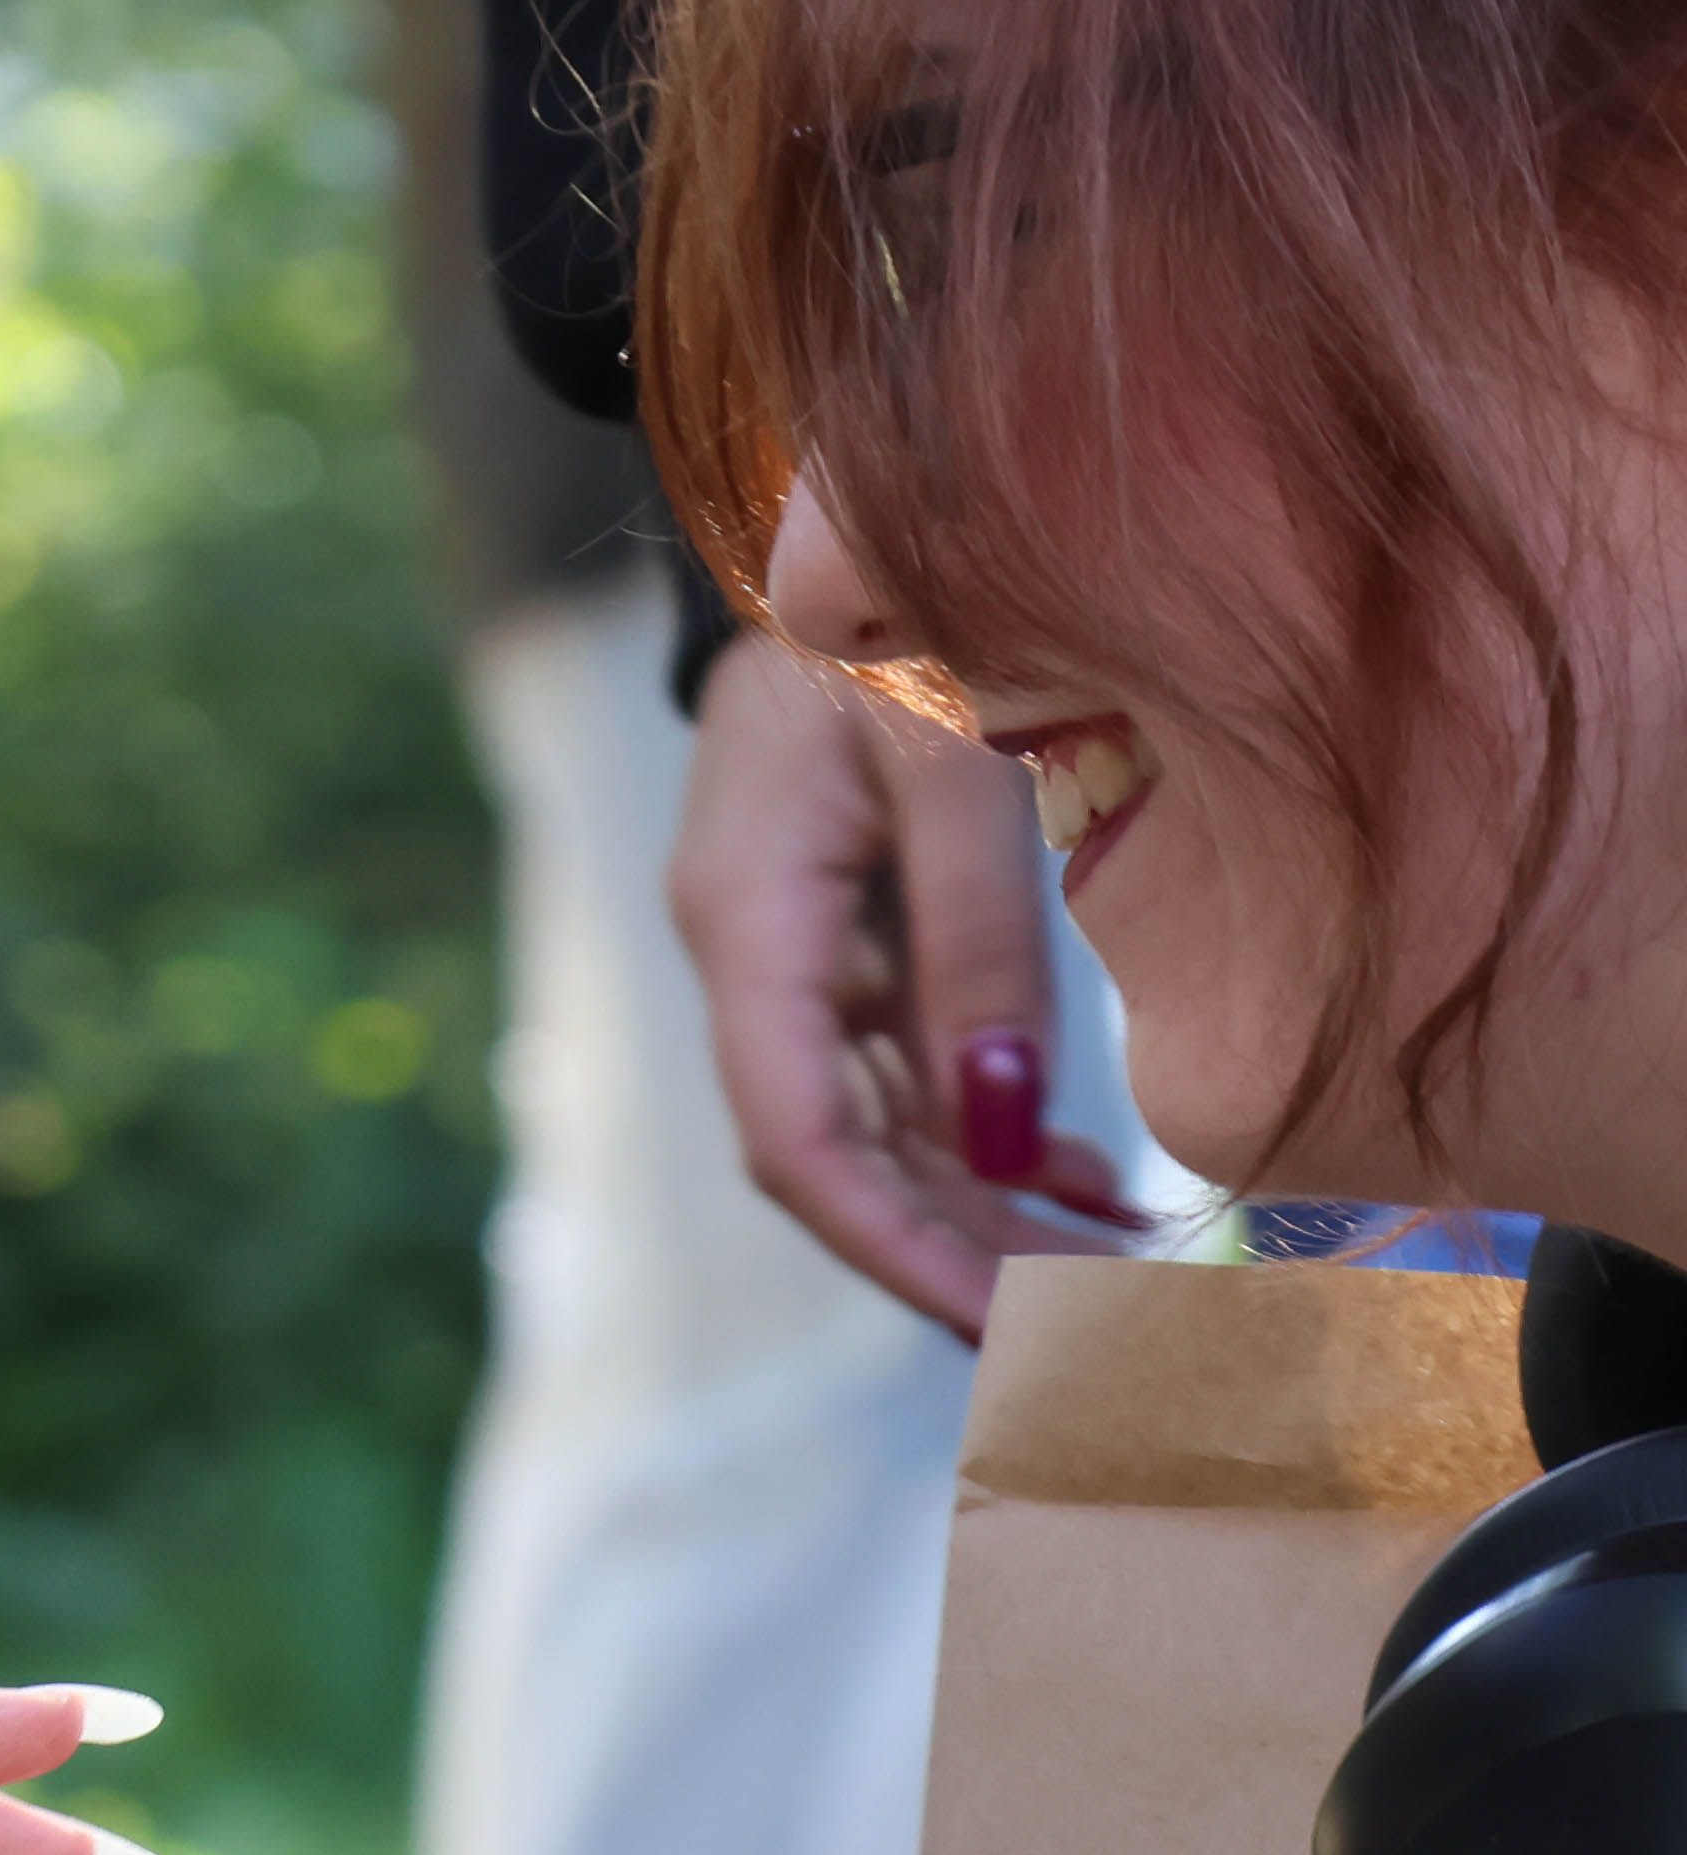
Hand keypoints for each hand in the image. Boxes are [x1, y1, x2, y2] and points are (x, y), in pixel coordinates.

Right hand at [671, 636, 1133, 1335]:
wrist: (843, 528)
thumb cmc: (897, 628)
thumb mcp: (952, 770)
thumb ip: (976, 950)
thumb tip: (1000, 1132)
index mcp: (744, 915)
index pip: (796, 1136)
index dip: (892, 1245)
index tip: (1000, 1322)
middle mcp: (746, 950)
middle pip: (828, 1153)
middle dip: (947, 1249)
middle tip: (1082, 1326)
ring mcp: (786, 943)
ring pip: (865, 1123)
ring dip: (974, 1199)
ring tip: (1109, 1254)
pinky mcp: (835, 928)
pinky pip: (893, 1063)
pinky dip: (976, 1127)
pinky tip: (1071, 1164)